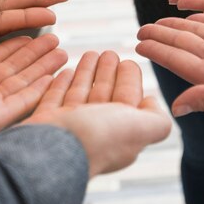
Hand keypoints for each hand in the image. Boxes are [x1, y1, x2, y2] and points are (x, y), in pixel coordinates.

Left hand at [0, 33, 66, 141]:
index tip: (33, 31)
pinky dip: (38, 88)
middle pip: (10, 70)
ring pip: (19, 84)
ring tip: (62, 51)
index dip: (13, 45)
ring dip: (41, 68)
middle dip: (33, 56)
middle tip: (56, 41)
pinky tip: (53, 74)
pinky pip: (19, 103)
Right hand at [23, 50, 170, 176]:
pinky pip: (54, 98)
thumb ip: (157, 119)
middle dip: (107, 72)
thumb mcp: (141, 127)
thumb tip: (153, 104)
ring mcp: (68, 126)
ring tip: (89, 53)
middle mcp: (94, 130)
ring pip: (80, 94)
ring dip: (86, 73)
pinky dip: (61, 84)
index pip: (126, 98)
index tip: (127, 60)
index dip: (128, 79)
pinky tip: (65, 71)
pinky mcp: (46, 121)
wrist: (53, 151)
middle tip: (108, 52)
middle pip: (103, 93)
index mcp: (118, 131)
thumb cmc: (99, 138)